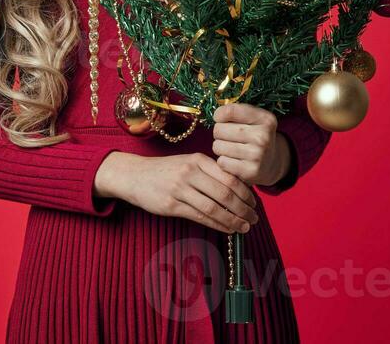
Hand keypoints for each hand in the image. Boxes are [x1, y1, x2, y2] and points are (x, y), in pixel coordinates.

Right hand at [93, 151, 258, 234]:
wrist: (134, 175)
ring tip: (244, 227)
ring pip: (214, 208)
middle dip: (243, 209)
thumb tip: (239, 188)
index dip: (246, 193)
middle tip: (254, 219)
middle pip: (225, 193)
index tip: (255, 204)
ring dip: (233, 220)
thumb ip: (210, 172)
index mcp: (198, 159)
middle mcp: (190, 172)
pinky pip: (200, 217)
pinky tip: (227, 229)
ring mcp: (179, 188)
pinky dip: (217, 225)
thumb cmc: (166, 171)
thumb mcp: (188, 163)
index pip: (229, 176)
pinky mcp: (171, 205)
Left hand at [212, 103, 289, 187]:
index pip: (230, 111)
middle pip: (219, 129)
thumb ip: (235, 112)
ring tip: (232, 148)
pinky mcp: (251, 171)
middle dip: (219, 133)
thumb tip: (216, 115)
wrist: (271, 163)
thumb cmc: (255, 136)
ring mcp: (258, 155)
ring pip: (218, 146)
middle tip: (229, 137)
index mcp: (265, 119)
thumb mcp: (253, 119)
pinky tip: (234, 160)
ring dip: (220, 148)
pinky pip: (222, 162)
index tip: (220, 118)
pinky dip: (224, 161)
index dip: (219, 115)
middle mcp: (263, 136)